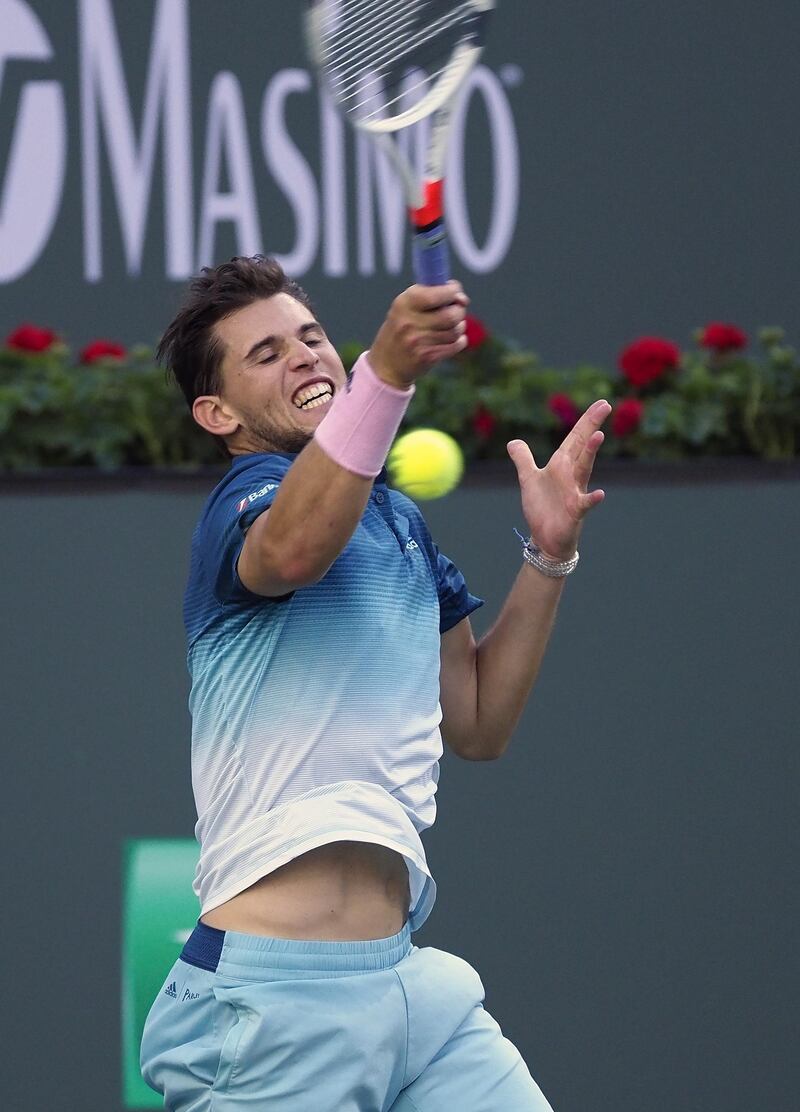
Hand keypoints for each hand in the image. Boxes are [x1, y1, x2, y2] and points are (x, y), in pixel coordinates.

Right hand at [369, 281, 468, 388]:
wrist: (387, 364)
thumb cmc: (401, 329)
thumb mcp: (404, 306)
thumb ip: (429, 295)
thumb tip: (462, 298)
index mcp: (404, 304)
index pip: (437, 294)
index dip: (453, 291)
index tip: (455, 291)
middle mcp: (410, 322)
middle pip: (451, 314)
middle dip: (459, 310)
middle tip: (456, 310)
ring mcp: (419, 342)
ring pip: (455, 330)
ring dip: (459, 326)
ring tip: (452, 326)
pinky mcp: (428, 357)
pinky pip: (455, 345)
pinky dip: (459, 340)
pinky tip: (453, 339)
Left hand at [507, 400, 611, 560]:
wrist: (546, 539)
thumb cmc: (543, 509)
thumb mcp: (529, 479)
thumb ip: (523, 459)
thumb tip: (513, 441)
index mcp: (561, 466)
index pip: (575, 439)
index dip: (586, 421)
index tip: (601, 403)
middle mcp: (571, 476)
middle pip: (582, 446)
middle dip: (591, 426)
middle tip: (605, 405)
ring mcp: (575, 493)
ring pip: (584, 469)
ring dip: (590, 453)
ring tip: (597, 436)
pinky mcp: (574, 513)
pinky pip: (584, 504)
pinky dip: (592, 499)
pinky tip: (599, 494)